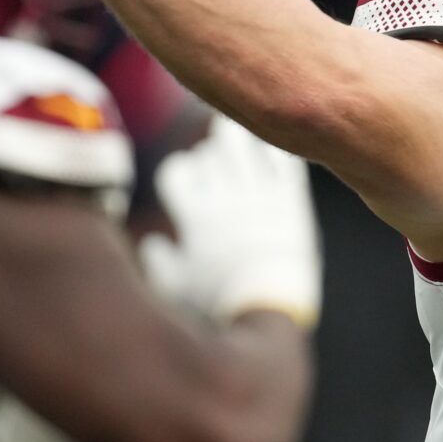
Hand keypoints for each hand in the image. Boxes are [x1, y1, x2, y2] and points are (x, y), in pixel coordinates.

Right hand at [140, 114, 322, 324]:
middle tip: (216, 152)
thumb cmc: (220, 300)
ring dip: (237, 138)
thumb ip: (161, 262)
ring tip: (235, 135)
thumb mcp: (179, 286)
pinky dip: (274, 150)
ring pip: (244, 147)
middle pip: (211, 152)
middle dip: (210, 151)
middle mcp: (225, 201)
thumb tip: (152, 245)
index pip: (177, 171)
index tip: (189, 174)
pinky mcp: (290, 201)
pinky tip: (270, 150)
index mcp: (195, 217)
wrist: (271, 306)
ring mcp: (260, 198)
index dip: (181, 168)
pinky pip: (283, 162)